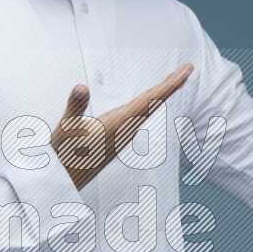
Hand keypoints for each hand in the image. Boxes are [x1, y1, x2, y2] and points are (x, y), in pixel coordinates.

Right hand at [50, 64, 193, 190]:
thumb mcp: (66, 127)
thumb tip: (81, 88)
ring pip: (148, 110)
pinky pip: (139, 117)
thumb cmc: (64, 155)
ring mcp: (122, 136)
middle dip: (171, 85)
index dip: (170, 85)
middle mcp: (125, 130)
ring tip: (172, 80)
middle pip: (154, 103)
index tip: (187, 71)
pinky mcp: (117, 139)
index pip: (150, 100)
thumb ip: (75, 106)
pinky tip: (148, 102)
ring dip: (161, 94)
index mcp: (119, 124)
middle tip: (188, 69)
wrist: (64, 182)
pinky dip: (148, 104)